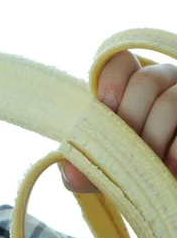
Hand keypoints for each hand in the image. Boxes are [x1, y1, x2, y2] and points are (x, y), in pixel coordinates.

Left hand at [62, 50, 176, 192]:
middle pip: (146, 81)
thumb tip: (70, 174)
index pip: (120, 61)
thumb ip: (88, 161)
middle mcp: (163, 80)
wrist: (158, 175)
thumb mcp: (105, 159)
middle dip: (130, 117)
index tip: (105, 107)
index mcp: (130, 81)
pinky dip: (176, 149)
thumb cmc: (127, 158)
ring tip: (146, 161)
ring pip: (170, 102)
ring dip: (154, 135)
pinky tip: (170, 168)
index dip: (111, 80)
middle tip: (122, 147)